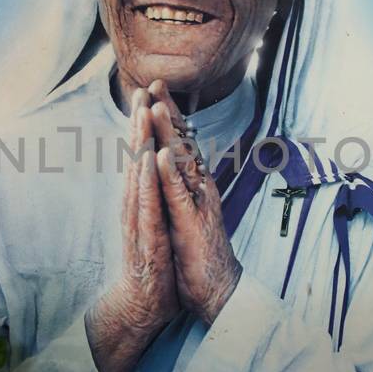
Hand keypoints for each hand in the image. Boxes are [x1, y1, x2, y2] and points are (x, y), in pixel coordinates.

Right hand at [86, 91, 178, 371]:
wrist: (143, 306)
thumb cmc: (154, 264)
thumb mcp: (160, 223)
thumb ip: (157, 197)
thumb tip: (159, 170)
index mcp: (145, 201)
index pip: (144, 157)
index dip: (146, 127)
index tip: (148, 94)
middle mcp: (138, 207)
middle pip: (136, 160)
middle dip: (139, 125)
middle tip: (140, 91)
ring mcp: (139, 223)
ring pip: (137, 178)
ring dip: (139, 146)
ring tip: (141, 116)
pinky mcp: (144, 241)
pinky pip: (145, 208)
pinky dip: (146, 185)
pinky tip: (147, 165)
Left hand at [149, 81, 241, 325]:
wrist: (217, 288)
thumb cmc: (200, 250)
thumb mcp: (187, 210)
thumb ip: (182, 185)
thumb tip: (173, 161)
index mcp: (194, 185)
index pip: (180, 143)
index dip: (168, 115)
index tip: (154, 89)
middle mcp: (199, 188)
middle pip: (183, 143)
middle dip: (168, 112)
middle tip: (156, 83)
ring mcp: (197, 203)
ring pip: (182, 162)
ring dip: (168, 133)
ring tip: (156, 106)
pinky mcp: (191, 224)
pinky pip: (179, 195)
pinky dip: (170, 174)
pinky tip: (161, 155)